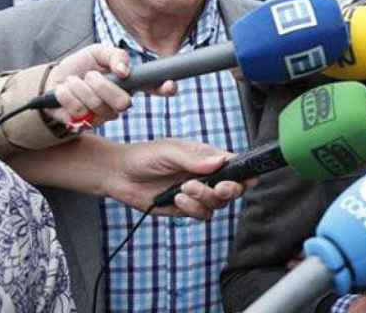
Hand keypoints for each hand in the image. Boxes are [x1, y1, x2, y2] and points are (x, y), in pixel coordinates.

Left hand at [46, 43, 175, 128]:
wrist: (52, 80)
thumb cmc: (79, 66)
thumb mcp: (97, 52)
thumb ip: (115, 55)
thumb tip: (124, 70)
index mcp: (129, 83)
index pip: (155, 88)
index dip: (165, 89)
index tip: (169, 85)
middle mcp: (120, 102)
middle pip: (124, 103)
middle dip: (103, 86)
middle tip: (90, 75)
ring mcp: (104, 116)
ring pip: (99, 106)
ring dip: (80, 87)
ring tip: (73, 81)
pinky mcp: (84, 123)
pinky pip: (80, 111)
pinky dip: (67, 95)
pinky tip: (64, 90)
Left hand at [103, 139, 248, 218]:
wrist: (119, 175)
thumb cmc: (145, 156)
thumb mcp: (170, 151)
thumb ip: (195, 158)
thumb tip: (220, 161)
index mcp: (208, 158)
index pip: (236, 166)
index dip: (246, 174)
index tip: (244, 179)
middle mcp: (207, 177)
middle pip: (233, 190)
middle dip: (229, 190)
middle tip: (219, 187)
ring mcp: (197, 194)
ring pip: (218, 204)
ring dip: (204, 198)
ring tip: (183, 189)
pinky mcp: (185, 208)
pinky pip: (201, 215)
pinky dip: (192, 209)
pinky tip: (175, 198)